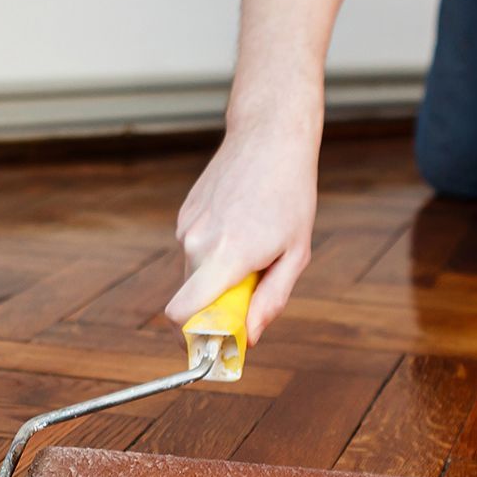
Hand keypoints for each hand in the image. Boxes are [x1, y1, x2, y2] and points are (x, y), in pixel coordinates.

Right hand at [165, 117, 317, 344]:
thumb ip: (271, 300)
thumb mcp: (295, 254)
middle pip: (193, 299)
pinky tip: (240, 222)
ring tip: (253, 243)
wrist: (269, 137)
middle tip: (254, 283)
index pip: (181, 313)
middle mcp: (197, 242)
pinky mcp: (184, 214)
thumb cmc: (290, 196)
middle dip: (218, 304)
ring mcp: (186, 226)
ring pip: (195, 274)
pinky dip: (215, 250)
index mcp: (226, 257)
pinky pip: (195, 249)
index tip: (219, 339)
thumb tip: (250, 337)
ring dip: (219, 274)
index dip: (195, 335)